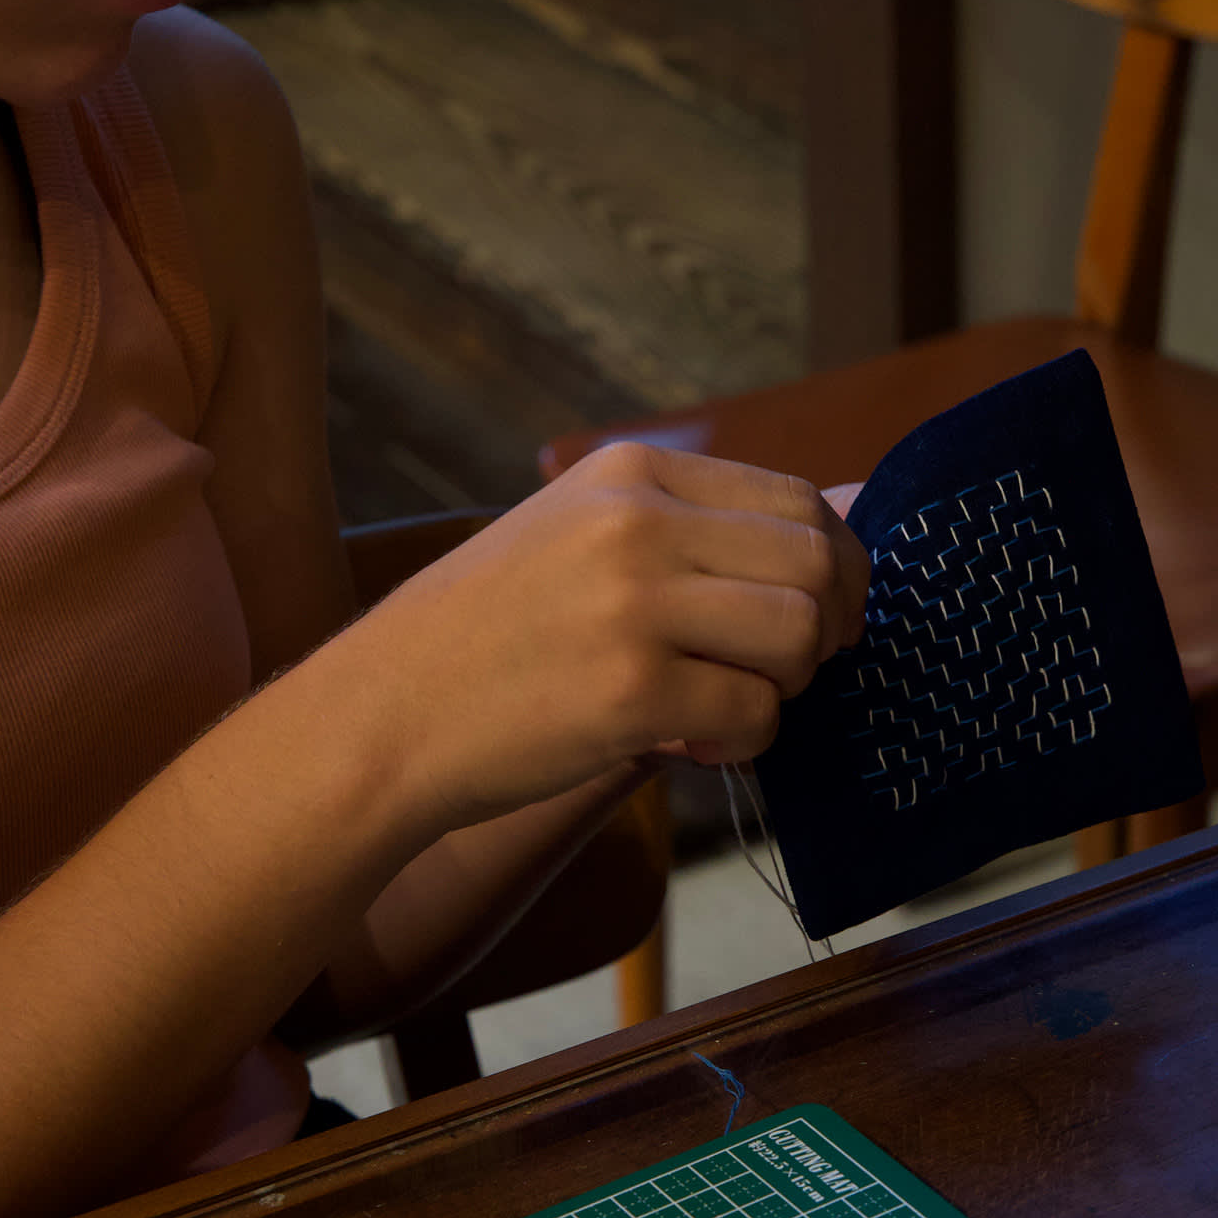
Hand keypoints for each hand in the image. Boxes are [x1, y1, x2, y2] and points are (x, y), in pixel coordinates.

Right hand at [340, 443, 870, 829]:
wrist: (379, 716)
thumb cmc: (488, 637)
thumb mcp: (579, 538)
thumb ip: (692, 532)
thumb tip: (838, 532)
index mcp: (631, 473)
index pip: (795, 498)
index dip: (832, 567)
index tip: (819, 616)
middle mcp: (637, 521)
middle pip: (815, 561)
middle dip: (828, 628)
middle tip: (786, 673)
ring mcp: (634, 603)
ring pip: (800, 633)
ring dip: (786, 685)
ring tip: (730, 705)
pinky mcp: (632, 689)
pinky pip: (756, 713)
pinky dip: (746, 742)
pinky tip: (693, 744)